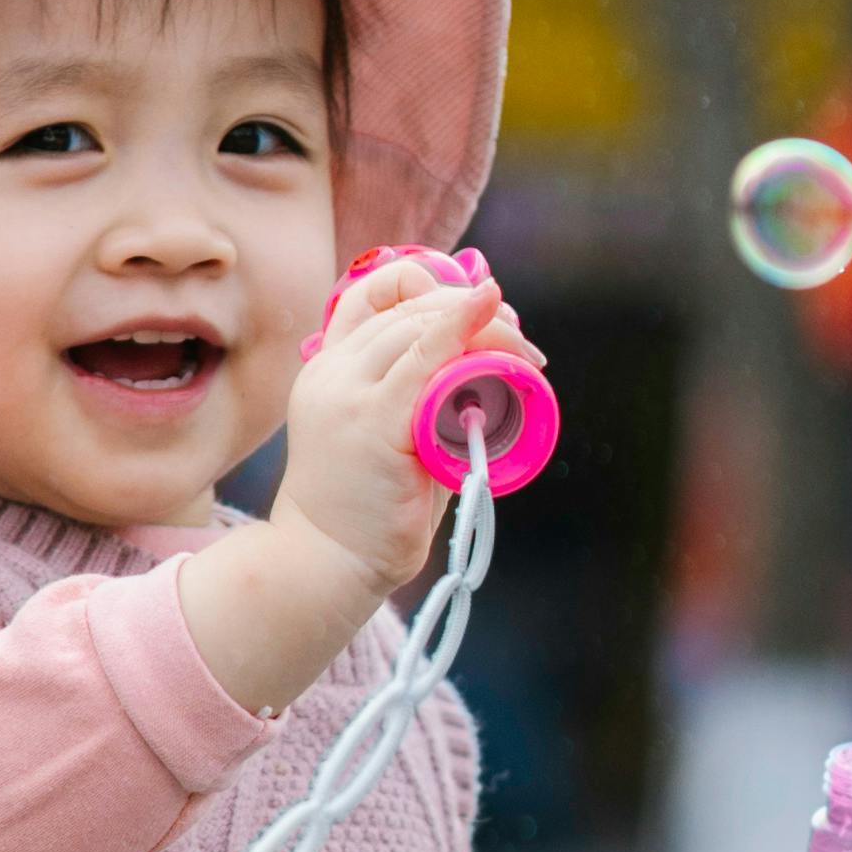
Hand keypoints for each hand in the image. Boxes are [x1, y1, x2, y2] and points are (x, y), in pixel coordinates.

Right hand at [273, 247, 524, 600]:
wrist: (325, 565)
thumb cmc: (370, 512)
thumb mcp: (392, 435)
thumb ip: (425, 394)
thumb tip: (492, 355)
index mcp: (328, 368)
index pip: (373, 295)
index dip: (428, 286)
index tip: (474, 309)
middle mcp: (330, 371)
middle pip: (409, 307)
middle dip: (474, 313)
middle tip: (522, 345)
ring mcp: (346, 392)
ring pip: (421, 326)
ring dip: (485, 330)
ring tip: (525, 356)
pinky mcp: (371, 421)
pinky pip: (424, 360)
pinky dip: (462, 330)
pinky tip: (489, 311)